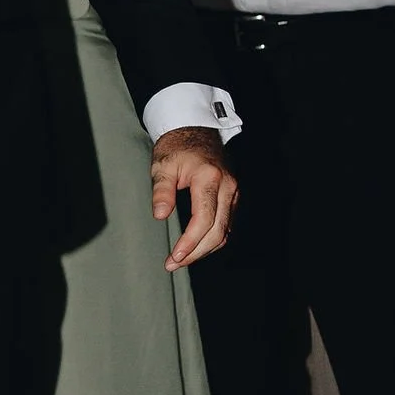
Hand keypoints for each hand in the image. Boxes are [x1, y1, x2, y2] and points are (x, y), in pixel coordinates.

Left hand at [151, 128, 235, 269]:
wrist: (195, 131)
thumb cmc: (176, 147)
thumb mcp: (162, 165)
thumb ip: (161, 191)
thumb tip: (161, 215)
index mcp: (209, 178)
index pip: (203, 219)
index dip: (190, 242)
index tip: (174, 256)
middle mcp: (228, 186)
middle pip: (217, 231)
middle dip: (196, 252)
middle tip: (173, 264)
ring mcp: (234, 191)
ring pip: (225, 231)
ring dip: (204, 249)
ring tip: (181, 260)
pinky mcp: (233, 196)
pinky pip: (227, 224)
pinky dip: (212, 239)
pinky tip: (195, 247)